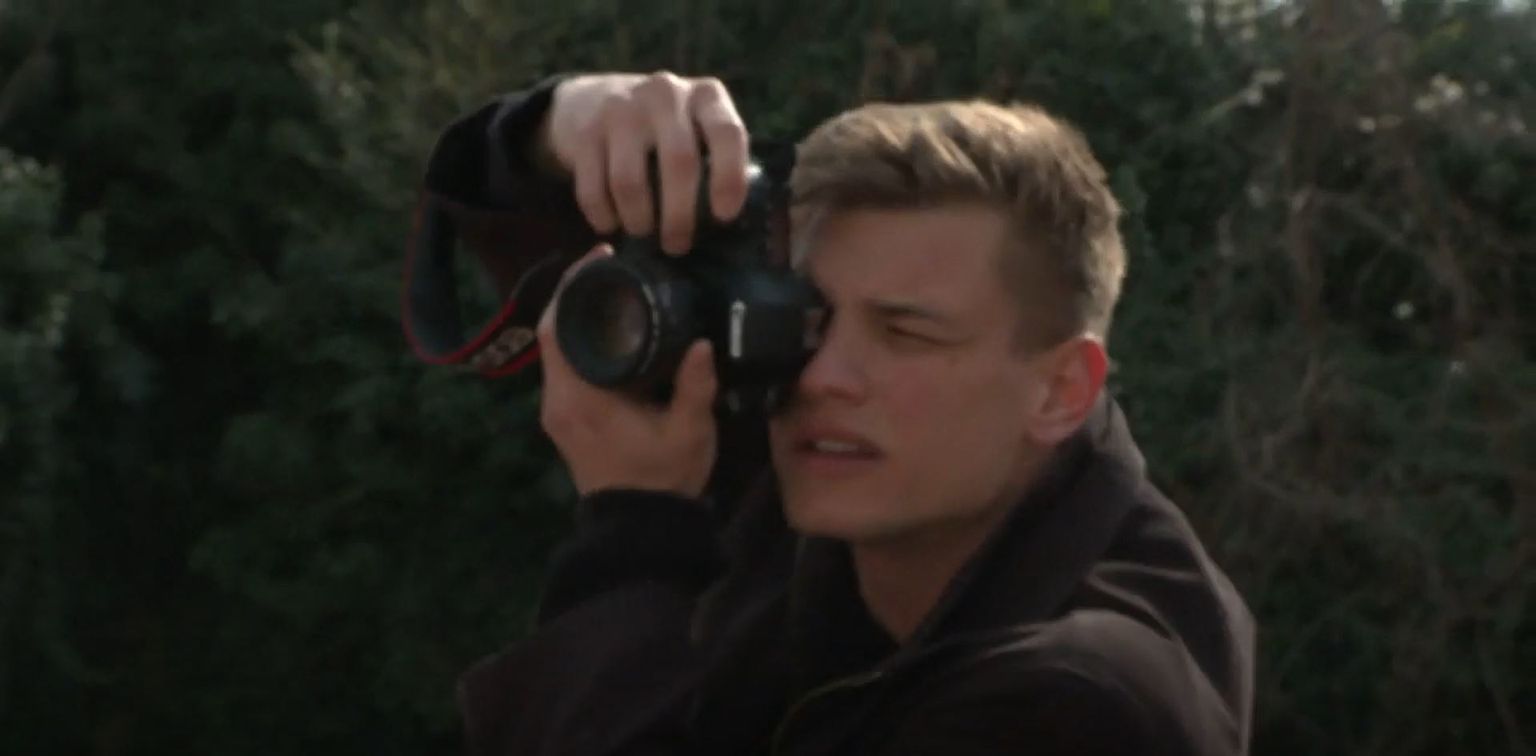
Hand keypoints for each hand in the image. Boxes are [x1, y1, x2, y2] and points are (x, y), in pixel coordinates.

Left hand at [536, 244, 719, 497]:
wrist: (640, 528)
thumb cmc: (664, 478)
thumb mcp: (689, 429)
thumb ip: (695, 385)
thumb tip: (701, 341)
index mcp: (580, 397)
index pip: (557, 327)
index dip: (572, 286)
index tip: (602, 257)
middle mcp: (558, 399)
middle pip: (552, 329)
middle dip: (577, 293)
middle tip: (614, 266)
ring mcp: (557, 410)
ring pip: (557, 347)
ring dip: (579, 315)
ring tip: (615, 288)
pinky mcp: (565, 417)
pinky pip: (566, 364)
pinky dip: (583, 339)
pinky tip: (613, 326)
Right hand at [538, 71, 750, 253]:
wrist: (595, 97)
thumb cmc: (665, 130)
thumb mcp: (698, 128)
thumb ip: (716, 161)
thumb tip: (730, 227)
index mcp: (706, 96)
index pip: (728, 133)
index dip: (730, 178)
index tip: (723, 216)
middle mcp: (666, 94)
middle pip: (679, 163)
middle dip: (679, 217)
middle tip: (677, 246)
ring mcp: (622, 108)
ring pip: (630, 181)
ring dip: (638, 220)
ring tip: (642, 233)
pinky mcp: (585, 130)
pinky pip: (593, 188)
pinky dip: (603, 216)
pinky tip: (611, 224)